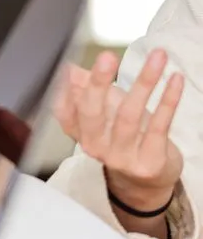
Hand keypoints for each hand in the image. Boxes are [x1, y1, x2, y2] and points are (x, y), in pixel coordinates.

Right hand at [53, 49, 184, 213]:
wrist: (146, 181)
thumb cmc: (124, 139)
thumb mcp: (104, 113)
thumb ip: (86, 90)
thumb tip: (70, 70)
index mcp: (79, 133)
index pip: (64, 110)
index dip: (64, 89)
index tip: (71, 66)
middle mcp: (95, 147)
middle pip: (92, 112)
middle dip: (98, 82)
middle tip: (107, 56)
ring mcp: (122, 157)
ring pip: (129, 115)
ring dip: (144, 82)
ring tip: (157, 57)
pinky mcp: (149, 161)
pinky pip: (159, 126)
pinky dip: (168, 100)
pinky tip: (174, 79)